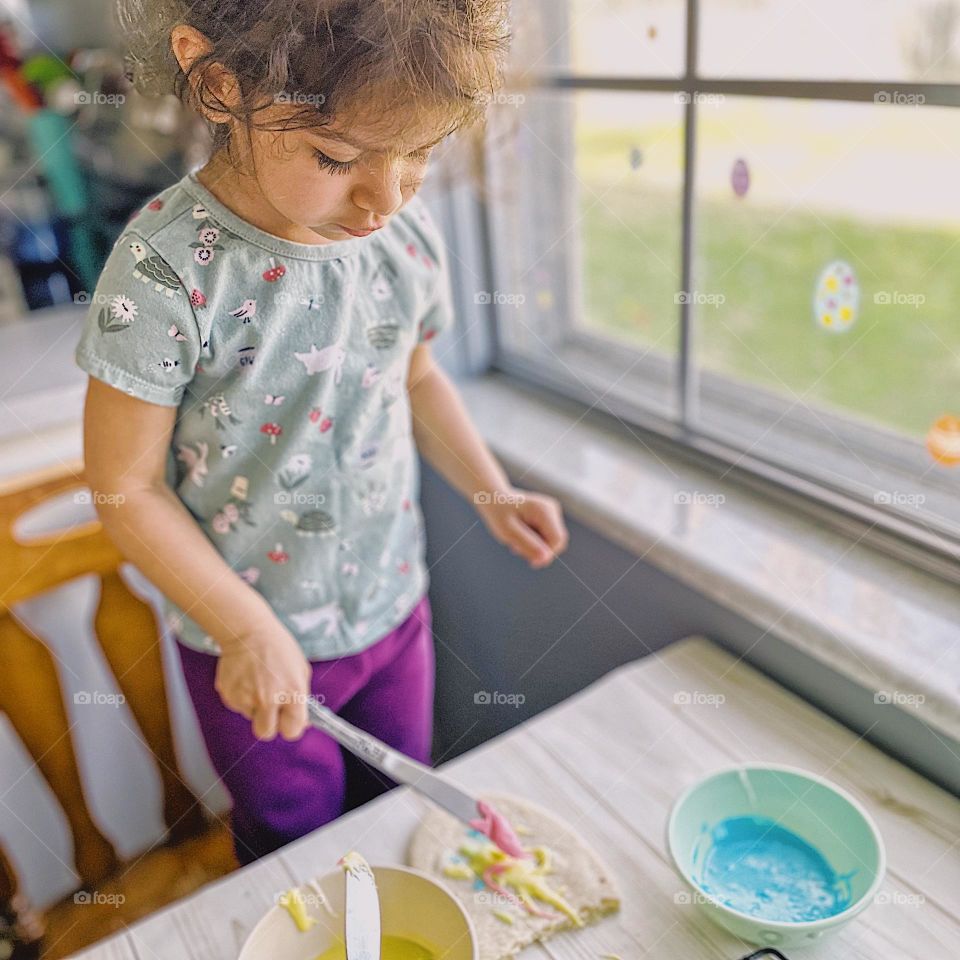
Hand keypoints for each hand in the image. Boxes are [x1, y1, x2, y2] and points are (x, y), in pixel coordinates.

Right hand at [214, 622, 311, 741]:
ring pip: (251, 717)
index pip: (292, 730)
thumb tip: (300, 723)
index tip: (289, 721)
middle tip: (271, 710)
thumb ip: (301, 698)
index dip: (291, 727)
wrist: (249, 630)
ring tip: (259, 681)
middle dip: (269, 724)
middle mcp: (268, 698)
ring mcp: (246, 697)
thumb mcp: (300, 670)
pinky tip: (247, 677)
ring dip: (255, 706)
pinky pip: (238, 705)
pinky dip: (242, 696)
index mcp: (292, 692)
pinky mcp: (229, 695)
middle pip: (265, 733)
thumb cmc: (279, 648)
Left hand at [475, 486, 568, 568]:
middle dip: (539, 550)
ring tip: (516, 541)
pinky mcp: (549, 517)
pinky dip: (534, 541)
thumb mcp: (508, 532)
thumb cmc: (498, 514)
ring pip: (551, 540)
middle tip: (518, 549)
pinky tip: (520, 537)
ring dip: (535, 546)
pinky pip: (547, 537)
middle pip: (556, 541)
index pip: (557, 539)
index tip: (530, 562)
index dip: (547, 554)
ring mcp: (552, 512)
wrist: (495, 499)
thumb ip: (527, 544)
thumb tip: (545, 558)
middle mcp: (552, 509)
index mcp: (544, 510)